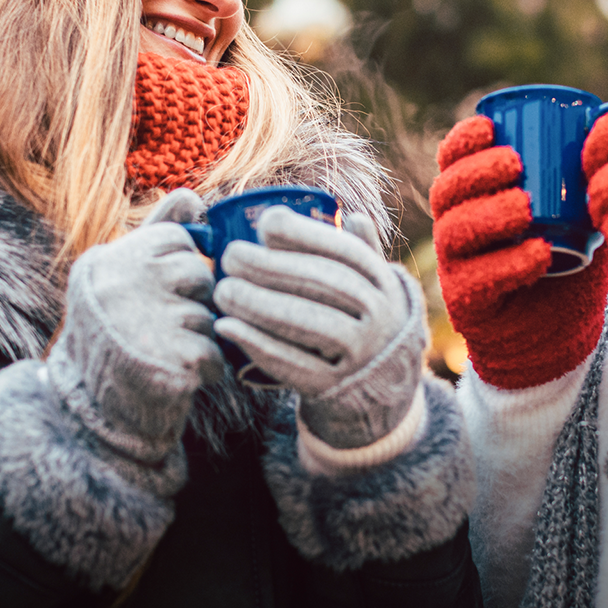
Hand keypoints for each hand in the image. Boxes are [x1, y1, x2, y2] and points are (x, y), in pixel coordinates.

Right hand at [44, 189, 227, 465]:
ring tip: (162, 353)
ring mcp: (145, 323)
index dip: (179, 268)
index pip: (177, 238)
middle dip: (192, 302)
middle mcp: (121, 285)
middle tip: (160, 326)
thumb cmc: (113, 336)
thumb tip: (193, 196)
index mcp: (108, 260)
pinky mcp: (171, 362)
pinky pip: (215, 353)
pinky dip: (205, 369)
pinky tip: (175, 375)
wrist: (88, 413)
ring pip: (208, 315)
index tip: (156, 292)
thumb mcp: (121, 277)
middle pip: (198, 274)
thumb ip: (156, 232)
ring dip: (197, 338)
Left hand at [213, 207, 424, 448]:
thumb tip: (351, 214)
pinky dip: (257, 344)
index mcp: (385, 285)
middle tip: (229, 257)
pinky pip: (293, 365)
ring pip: (309, 323)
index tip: (265, 224)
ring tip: (223, 290)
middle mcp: (381, 318)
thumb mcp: (374, 290)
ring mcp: (361, 355)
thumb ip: (362, 253)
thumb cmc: (364, 325)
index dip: (305, 235)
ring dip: (260, 304)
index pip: (346, 253)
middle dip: (272, 267)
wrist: (382, 393)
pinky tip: (226, 327)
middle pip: (324, 285)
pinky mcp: (334, 388)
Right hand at [429, 115, 607, 389]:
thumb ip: (587, 173)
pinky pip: (478, 280)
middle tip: (515, 164)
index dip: (463, 140)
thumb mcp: (578, 212)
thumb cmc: (566, 260)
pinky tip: (538, 253)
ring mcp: (457, 266)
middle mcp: (456, 228)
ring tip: (526, 208)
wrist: (559, 332)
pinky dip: (509, 264)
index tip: (490, 127)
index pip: (452, 161)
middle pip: (446, 191)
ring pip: (455, 232)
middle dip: (476, 172)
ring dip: (489, 214)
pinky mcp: (468, 303)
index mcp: (473, 198)